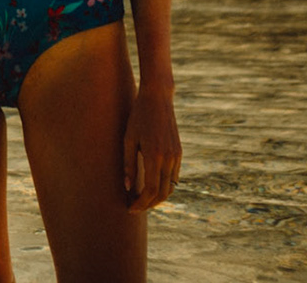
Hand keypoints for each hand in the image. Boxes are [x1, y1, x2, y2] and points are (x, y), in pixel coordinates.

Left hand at [121, 84, 180, 210]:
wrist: (158, 98)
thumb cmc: (138, 116)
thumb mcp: (128, 139)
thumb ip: (128, 164)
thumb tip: (127, 188)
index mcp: (154, 156)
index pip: (150, 191)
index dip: (141, 203)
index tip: (130, 208)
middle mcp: (169, 158)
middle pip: (162, 193)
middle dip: (148, 204)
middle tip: (134, 207)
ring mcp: (176, 156)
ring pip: (170, 187)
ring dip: (157, 197)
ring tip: (141, 198)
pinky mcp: (179, 152)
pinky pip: (174, 176)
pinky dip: (164, 186)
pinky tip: (151, 185)